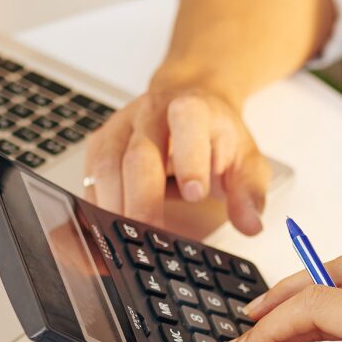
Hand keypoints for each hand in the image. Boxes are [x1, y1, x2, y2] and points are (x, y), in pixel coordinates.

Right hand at [82, 72, 270, 235]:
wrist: (189, 99)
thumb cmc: (215, 134)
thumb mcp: (245, 157)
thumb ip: (249, 191)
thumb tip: (251, 225)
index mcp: (191, 109)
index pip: (187, 123)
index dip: (189, 157)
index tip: (195, 193)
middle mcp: (151, 113)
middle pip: (139, 154)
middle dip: (143, 197)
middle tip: (151, 234)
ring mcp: (120, 128)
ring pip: (106, 165)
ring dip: (114, 206)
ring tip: (125, 241)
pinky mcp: (100, 145)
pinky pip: (90, 177)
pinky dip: (95, 208)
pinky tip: (104, 234)